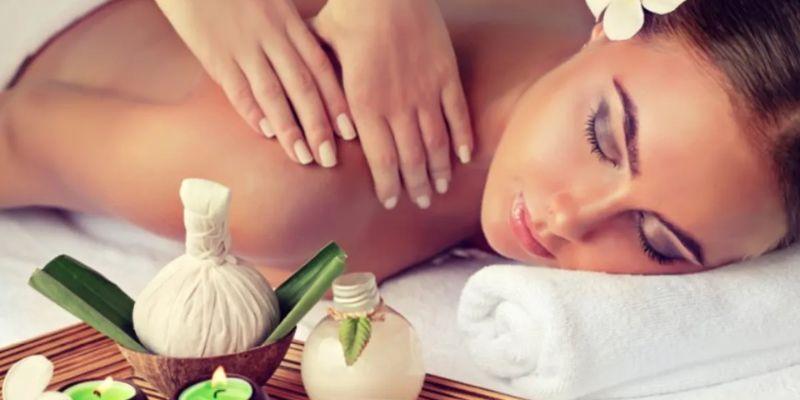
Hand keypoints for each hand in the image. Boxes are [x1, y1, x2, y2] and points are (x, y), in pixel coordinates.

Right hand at [155, 0, 355, 166]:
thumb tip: (305, 67)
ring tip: (303, 156)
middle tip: (331, 157)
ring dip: (290, 128)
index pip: (320, 68)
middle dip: (320, 125)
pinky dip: (252, 111)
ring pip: (274, 93)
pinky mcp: (215, 53)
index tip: (350, 130)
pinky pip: (237, 87)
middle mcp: (271, 36)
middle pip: (303, 86)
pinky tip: (265, 134)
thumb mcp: (271, 2)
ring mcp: (243, 46)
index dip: (337, 101)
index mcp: (288, 23)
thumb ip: (287, 33)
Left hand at [310, 0, 473, 209]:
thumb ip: (318, 84)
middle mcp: (397, 105)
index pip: (380, 158)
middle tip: (420, 202)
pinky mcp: (445, 75)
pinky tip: (464, 157)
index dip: (387, 184)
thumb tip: (305, 107)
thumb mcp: (322, 50)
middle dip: (415, 185)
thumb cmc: (349, 13)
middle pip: (410, 158)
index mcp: (365, 104)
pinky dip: (462, 138)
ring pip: (436, 142)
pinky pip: (457, 114)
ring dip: (438, 169)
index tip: (390, 201)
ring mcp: (425, 91)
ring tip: (440, 188)